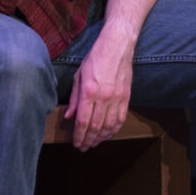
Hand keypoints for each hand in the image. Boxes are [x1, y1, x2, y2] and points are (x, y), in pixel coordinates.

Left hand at [64, 29, 134, 150]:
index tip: (75, 144)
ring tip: (94, 143)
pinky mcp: (127, 98)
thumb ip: (74, 98)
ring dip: (101, 138)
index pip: (82, 121)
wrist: (117, 47)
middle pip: (95, 127)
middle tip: (83, 148)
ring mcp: (117, 99)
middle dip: (88, 140)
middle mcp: (104, 98)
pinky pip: (120, 120)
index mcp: (89, 91)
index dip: (79, 136)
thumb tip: (69, 117)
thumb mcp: (78, 75)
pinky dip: (114, 130)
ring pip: (109, 126)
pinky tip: (107, 135)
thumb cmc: (95, 58)